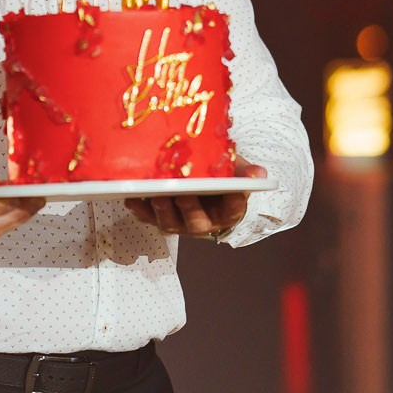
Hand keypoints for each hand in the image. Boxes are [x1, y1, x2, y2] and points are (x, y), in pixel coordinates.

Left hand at [124, 153, 266, 239]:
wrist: (202, 180)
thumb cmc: (220, 175)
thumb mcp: (234, 168)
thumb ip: (244, 171)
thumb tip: (260, 173)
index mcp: (227, 211)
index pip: (234, 210)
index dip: (235, 202)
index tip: (235, 191)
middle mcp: (204, 222)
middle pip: (197, 223)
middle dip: (189, 210)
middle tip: (182, 195)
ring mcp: (180, 223)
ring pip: (171, 224)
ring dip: (162, 212)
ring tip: (155, 197)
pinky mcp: (161, 217)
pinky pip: (149, 218)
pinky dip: (140, 210)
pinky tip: (132, 199)